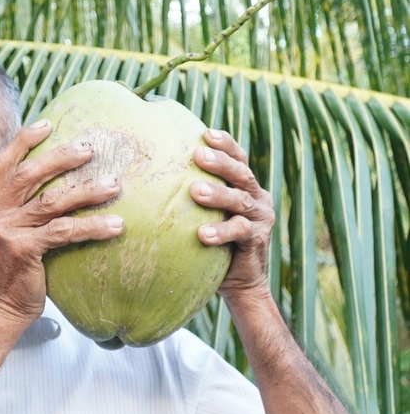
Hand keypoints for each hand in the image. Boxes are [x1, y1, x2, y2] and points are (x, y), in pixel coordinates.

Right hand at [0, 119, 124, 326]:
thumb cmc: (7, 269)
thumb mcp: (0, 231)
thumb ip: (14, 206)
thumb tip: (46, 183)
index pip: (5, 162)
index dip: (25, 140)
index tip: (49, 124)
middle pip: (30, 174)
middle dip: (62, 157)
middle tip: (90, 148)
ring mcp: (5, 230)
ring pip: (52, 201)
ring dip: (87, 191)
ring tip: (114, 185)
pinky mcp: (22, 249)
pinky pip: (63, 231)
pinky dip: (92, 227)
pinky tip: (115, 225)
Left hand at [190, 129, 274, 299]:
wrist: (239, 280)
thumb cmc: (214, 240)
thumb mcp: (206, 213)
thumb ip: (193, 194)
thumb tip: (154, 172)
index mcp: (245, 186)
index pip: (239, 159)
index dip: (226, 144)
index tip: (206, 133)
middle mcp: (257, 198)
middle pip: (241, 174)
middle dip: (220, 162)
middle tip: (198, 154)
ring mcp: (259, 218)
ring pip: (240, 200)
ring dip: (218, 194)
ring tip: (195, 191)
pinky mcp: (256, 240)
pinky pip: (239, 232)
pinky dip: (221, 231)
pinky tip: (203, 234)